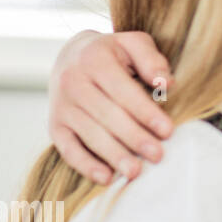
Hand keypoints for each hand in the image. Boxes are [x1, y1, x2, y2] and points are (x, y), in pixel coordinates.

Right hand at [49, 30, 174, 184]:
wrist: (71, 56)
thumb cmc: (113, 54)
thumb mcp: (134, 44)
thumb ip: (152, 60)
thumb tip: (166, 84)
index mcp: (95, 60)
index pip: (123, 91)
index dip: (146, 112)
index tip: (167, 131)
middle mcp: (73, 82)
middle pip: (107, 115)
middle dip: (134, 137)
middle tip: (158, 155)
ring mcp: (61, 105)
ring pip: (89, 134)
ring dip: (113, 154)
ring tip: (135, 171)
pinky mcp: (54, 125)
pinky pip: (67, 148)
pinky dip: (85, 164)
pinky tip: (106, 177)